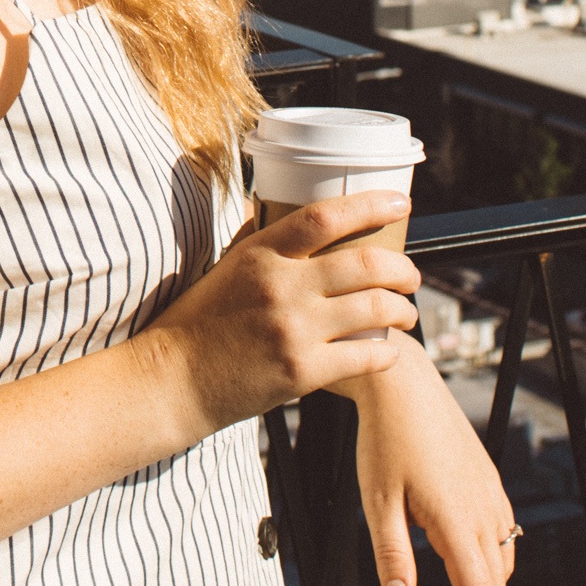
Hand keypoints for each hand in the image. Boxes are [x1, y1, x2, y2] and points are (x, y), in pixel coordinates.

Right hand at [147, 193, 419, 432]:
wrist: (173, 380)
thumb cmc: (198, 322)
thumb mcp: (224, 267)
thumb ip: (257, 239)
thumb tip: (284, 210)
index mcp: (261, 254)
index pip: (325, 216)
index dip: (371, 205)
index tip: (402, 204)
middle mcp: (281, 287)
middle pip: (366, 263)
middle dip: (403, 268)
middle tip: (412, 276)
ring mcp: (294, 330)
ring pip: (374, 309)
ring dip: (403, 310)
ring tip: (406, 313)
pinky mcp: (302, 371)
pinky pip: (365, 357)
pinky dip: (387, 353)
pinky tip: (388, 351)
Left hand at [353, 339, 518, 585]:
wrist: (402, 384)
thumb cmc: (384, 440)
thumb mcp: (377, 501)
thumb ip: (391, 554)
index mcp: (457, 518)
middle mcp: (483, 507)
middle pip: (497, 583)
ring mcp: (490, 491)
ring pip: (505, 558)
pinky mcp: (488, 478)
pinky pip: (504, 532)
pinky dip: (493, 560)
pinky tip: (468, 564)